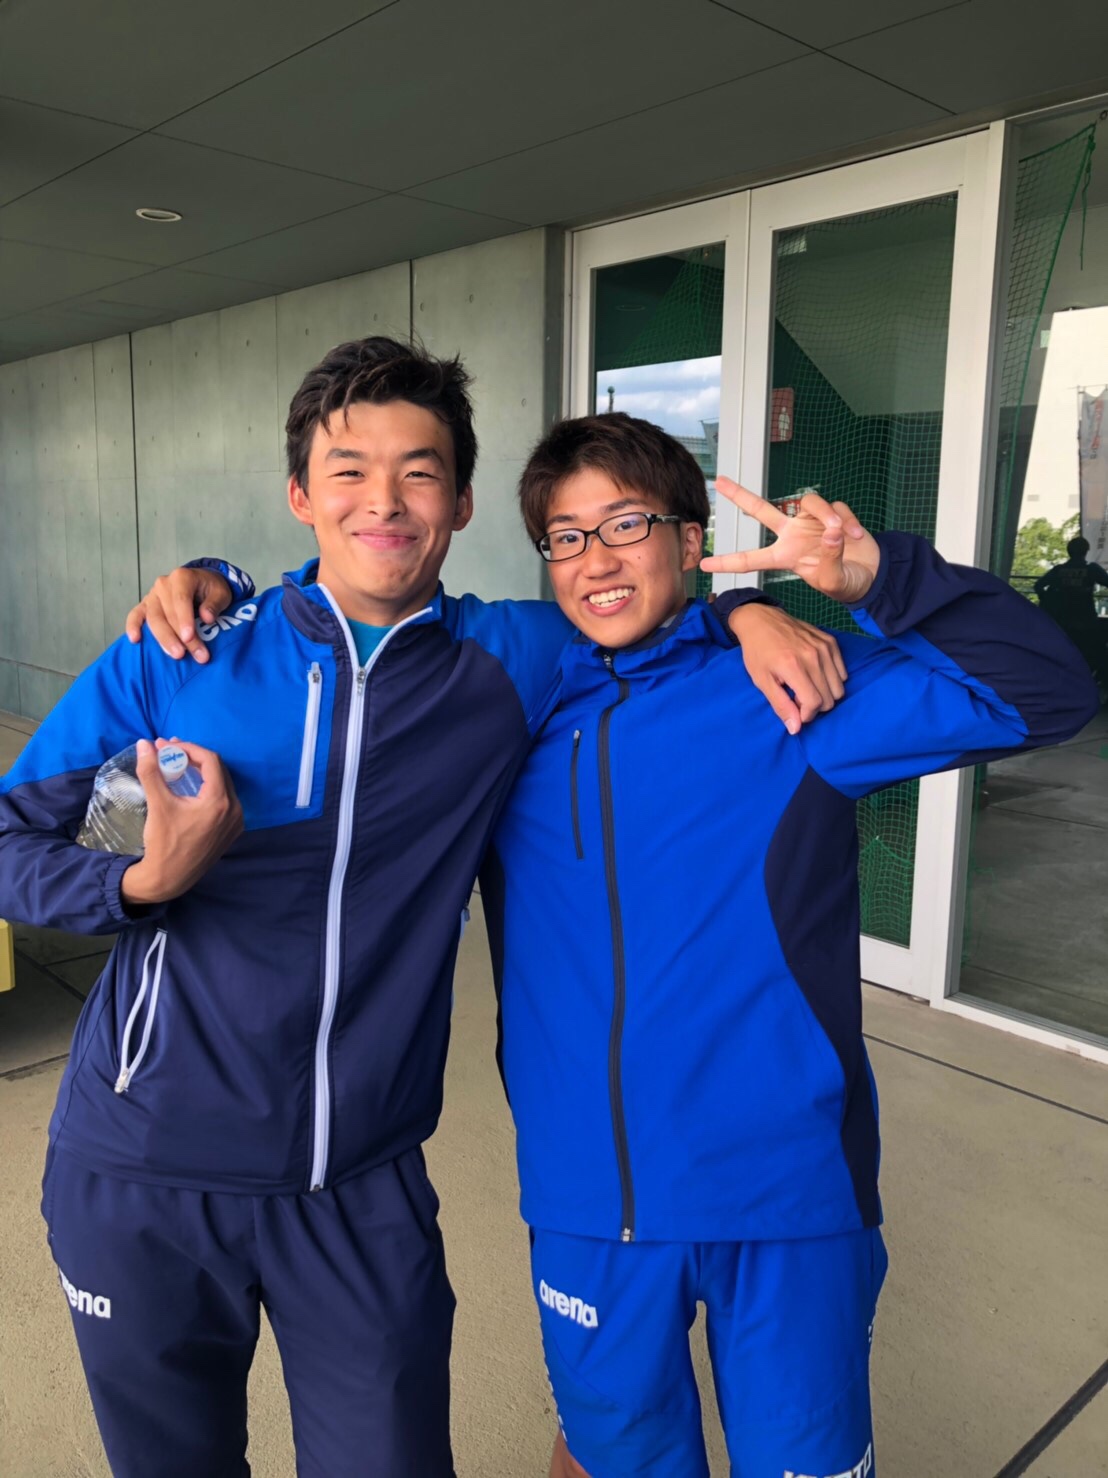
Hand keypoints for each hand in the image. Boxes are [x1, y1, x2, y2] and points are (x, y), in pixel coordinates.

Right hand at [121, 740, 242, 906]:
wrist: (169, 879)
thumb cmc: (164, 843)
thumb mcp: (158, 805)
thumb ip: (151, 772)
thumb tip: (144, 745)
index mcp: (220, 802)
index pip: (210, 761)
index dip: (189, 748)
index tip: (168, 746)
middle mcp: (234, 810)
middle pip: (218, 770)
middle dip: (193, 758)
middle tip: (170, 751)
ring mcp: (236, 821)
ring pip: (221, 784)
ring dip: (200, 772)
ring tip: (177, 764)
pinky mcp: (232, 830)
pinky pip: (223, 800)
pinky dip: (207, 788)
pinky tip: (189, 786)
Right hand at [125, 569, 233, 663]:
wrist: (201, 583)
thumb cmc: (211, 589)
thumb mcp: (221, 593)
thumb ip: (214, 604)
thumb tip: (207, 618)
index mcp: (182, 578)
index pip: (181, 600)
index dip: (184, 620)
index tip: (189, 637)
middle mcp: (164, 585)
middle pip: (167, 613)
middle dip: (179, 636)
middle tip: (192, 654)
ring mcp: (153, 595)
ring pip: (153, 618)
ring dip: (163, 639)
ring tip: (176, 655)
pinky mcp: (146, 605)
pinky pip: (135, 614)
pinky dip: (133, 626)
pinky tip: (135, 640)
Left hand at [702, 479, 880, 604]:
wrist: (871, 575)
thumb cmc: (845, 583)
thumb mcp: (833, 582)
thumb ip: (830, 559)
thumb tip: (832, 530)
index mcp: (785, 557)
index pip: (752, 560)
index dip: (729, 563)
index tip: (704, 566)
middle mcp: (793, 535)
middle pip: (762, 510)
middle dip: (741, 495)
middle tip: (719, 482)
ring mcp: (812, 522)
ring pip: (809, 501)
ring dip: (826, 515)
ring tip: (841, 534)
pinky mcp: (833, 514)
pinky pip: (836, 508)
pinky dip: (848, 521)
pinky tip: (855, 536)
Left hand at [729, 604, 846, 734]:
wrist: (760, 620)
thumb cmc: (757, 652)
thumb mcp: (762, 681)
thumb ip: (780, 705)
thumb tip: (796, 728)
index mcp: (794, 667)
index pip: (815, 703)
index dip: (807, 714)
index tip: (796, 711)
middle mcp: (813, 656)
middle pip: (830, 698)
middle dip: (815, 706)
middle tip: (798, 698)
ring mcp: (824, 647)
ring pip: (839, 687)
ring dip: (825, 694)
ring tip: (806, 687)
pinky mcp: (830, 641)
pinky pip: (843, 672)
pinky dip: (832, 679)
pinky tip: (814, 675)